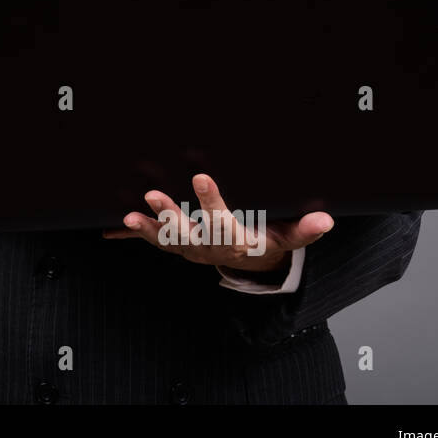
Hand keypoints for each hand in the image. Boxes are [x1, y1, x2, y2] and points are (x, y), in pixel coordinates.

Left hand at [101, 173, 333, 272]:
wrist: (249, 260)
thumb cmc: (267, 239)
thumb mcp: (288, 237)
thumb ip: (304, 230)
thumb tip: (327, 220)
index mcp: (235, 241)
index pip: (222, 221)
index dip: (210, 201)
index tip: (200, 177)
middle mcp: (208, 247)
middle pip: (186, 234)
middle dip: (169, 216)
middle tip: (153, 195)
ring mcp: (189, 248)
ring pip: (165, 239)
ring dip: (146, 228)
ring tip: (128, 216)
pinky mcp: (176, 245)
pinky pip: (152, 241)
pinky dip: (132, 235)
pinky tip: (110, 229)